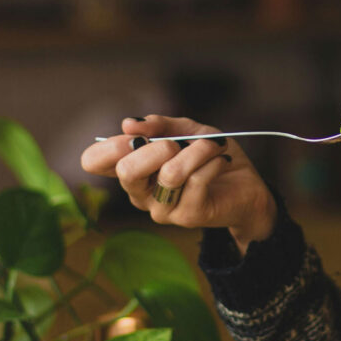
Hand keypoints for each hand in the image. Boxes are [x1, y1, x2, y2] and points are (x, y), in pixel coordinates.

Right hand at [80, 115, 276, 253]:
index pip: (93, 162)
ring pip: (170, 173)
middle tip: (178, 143)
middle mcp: (140, 193)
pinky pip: (197, 180)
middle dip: (156, 147)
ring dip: (197, 151)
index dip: (110, 145)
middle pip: (126, 171)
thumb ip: (160, 125)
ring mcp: (162, 209)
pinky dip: (213, 161)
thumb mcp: (187, 131)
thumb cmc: (211, 157)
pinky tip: (222, 159)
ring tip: (214, 145)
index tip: (136, 134)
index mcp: (132, 170)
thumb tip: (129, 124)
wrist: (247, 186)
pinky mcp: (187, 216)